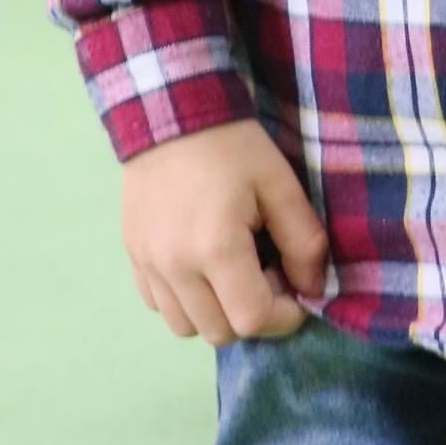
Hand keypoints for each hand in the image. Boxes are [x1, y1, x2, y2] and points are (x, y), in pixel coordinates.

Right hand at [120, 117, 329, 343]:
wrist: (169, 112)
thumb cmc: (232, 145)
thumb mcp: (280, 184)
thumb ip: (304, 242)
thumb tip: (312, 290)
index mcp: (216, 249)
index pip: (253, 320)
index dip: (285, 315)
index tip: (296, 290)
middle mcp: (175, 267)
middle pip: (220, 332)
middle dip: (252, 314)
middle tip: (265, 274)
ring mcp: (148, 264)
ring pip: (185, 326)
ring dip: (216, 312)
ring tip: (231, 272)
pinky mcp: (133, 256)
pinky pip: (159, 305)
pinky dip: (184, 301)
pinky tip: (200, 266)